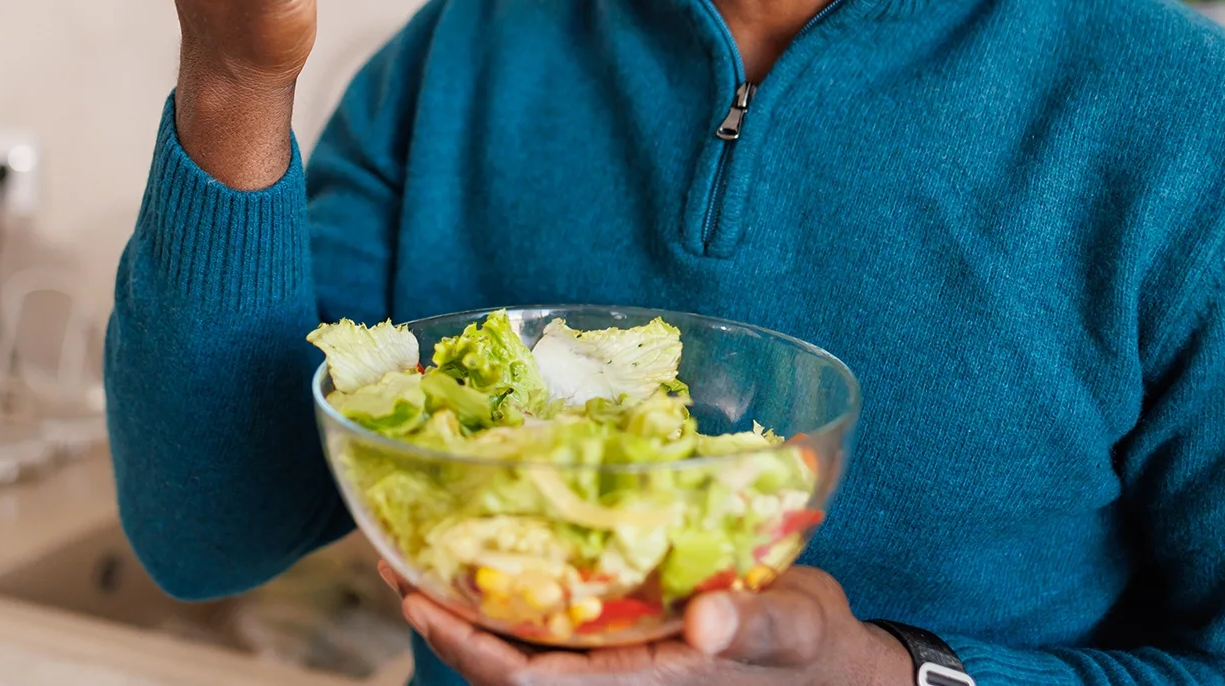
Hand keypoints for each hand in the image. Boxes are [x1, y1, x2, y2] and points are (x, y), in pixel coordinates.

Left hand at [379, 564, 912, 685]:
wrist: (836, 663)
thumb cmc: (813, 647)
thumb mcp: (792, 630)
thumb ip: (751, 626)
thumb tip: (708, 625)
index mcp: (642, 682)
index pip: (535, 680)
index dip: (472, 650)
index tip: (422, 605)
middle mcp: (617, 674)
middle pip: (506, 664)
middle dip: (445, 622)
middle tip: (388, 563)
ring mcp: (617, 655)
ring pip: (520, 644)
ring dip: (465, 608)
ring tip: (409, 554)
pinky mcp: (626, 631)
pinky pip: (551, 622)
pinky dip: (510, 592)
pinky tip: (485, 551)